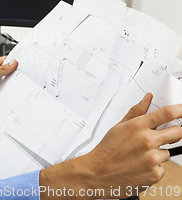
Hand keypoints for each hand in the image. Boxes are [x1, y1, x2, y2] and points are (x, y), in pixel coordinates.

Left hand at [0, 56, 17, 115]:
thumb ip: (2, 69)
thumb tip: (13, 63)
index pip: (6, 61)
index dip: (15, 62)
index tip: (24, 64)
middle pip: (8, 72)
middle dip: (15, 74)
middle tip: (23, 76)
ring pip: (7, 83)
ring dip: (11, 85)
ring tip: (18, 85)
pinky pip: (4, 92)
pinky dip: (7, 93)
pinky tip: (11, 94)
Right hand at [39, 93, 181, 198]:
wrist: (97, 173)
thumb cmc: (107, 150)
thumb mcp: (118, 127)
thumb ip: (136, 112)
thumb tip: (147, 98)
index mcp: (137, 126)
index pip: (167, 113)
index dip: (180, 109)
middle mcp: (147, 141)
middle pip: (177, 132)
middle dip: (173, 133)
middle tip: (161, 137)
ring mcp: (152, 158)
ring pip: (167, 152)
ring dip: (158, 154)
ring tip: (139, 156)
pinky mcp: (155, 173)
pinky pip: (162, 167)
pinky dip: (154, 168)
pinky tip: (140, 167)